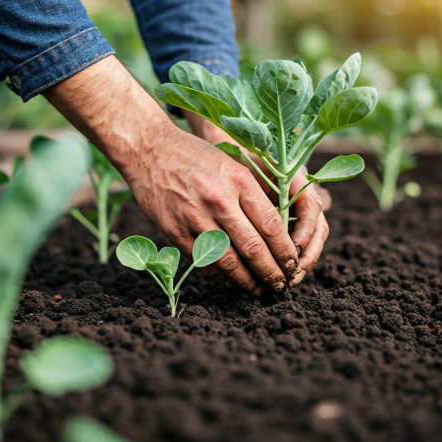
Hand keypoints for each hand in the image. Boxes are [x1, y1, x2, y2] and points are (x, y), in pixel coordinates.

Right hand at [43, 57, 297, 293]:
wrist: (149, 151)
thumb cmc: (195, 155)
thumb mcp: (231, 162)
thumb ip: (254, 192)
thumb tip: (279, 228)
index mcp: (239, 181)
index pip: (272, 225)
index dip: (286, 251)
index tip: (293, 263)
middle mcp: (219, 200)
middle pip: (254, 248)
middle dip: (272, 272)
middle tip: (281, 285)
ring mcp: (195, 218)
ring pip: (229, 262)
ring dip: (248, 282)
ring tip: (259, 290)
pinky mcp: (175, 232)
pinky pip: (203, 263)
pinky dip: (221, 278)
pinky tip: (232, 283)